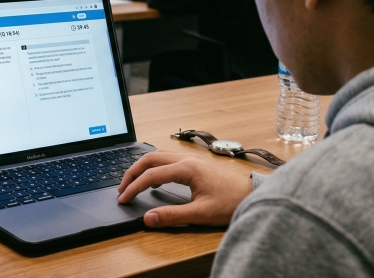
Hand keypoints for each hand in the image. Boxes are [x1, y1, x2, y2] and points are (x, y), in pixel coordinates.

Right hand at [117, 150, 252, 226]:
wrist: (252, 195)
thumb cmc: (230, 202)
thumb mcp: (200, 213)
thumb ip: (172, 216)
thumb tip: (148, 218)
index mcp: (186, 168)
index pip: (150, 175)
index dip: (134, 188)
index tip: (123, 199)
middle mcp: (187, 159)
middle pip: (150, 158)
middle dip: (132, 172)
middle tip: (121, 188)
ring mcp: (191, 159)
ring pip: (158, 155)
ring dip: (143, 167)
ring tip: (132, 183)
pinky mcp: (195, 163)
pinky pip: (167, 158)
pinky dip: (154, 166)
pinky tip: (154, 178)